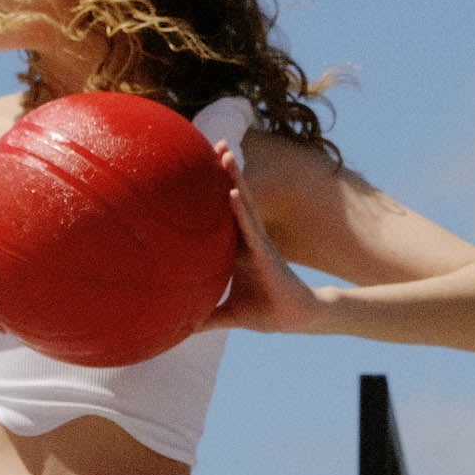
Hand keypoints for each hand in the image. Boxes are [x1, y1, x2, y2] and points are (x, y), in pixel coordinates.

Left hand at [201, 142, 327, 334]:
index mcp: (237, 249)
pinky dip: (240, 209)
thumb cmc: (266, 311)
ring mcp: (258, 242)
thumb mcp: (228, 314)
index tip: (198, 166)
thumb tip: (179, 331)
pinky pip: (251, 227)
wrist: (295, 318)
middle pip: (234, 198)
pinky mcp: (266, 252)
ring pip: (244, 203)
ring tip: (224, 154)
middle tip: (214, 142)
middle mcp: (248, 238)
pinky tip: (231, 192)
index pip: (221, 213)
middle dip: (225, 171)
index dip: (212, 189)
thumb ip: (206, 317)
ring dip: (234, 178)